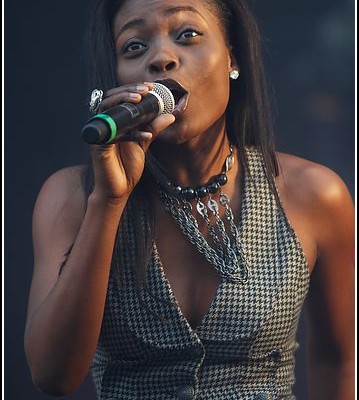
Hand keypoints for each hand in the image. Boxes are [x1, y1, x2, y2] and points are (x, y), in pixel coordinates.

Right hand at [89, 83, 174, 202]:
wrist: (119, 190)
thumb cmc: (127, 167)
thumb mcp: (144, 143)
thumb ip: (154, 128)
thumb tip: (170, 115)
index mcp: (113, 122)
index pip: (119, 99)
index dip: (132, 89)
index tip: (150, 87)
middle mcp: (104, 125)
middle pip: (110, 98)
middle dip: (127, 90)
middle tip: (145, 89)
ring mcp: (100, 135)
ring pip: (106, 110)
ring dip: (123, 101)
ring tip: (140, 98)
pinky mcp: (99, 147)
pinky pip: (115, 136)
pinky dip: (132, 134)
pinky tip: (147, 134)